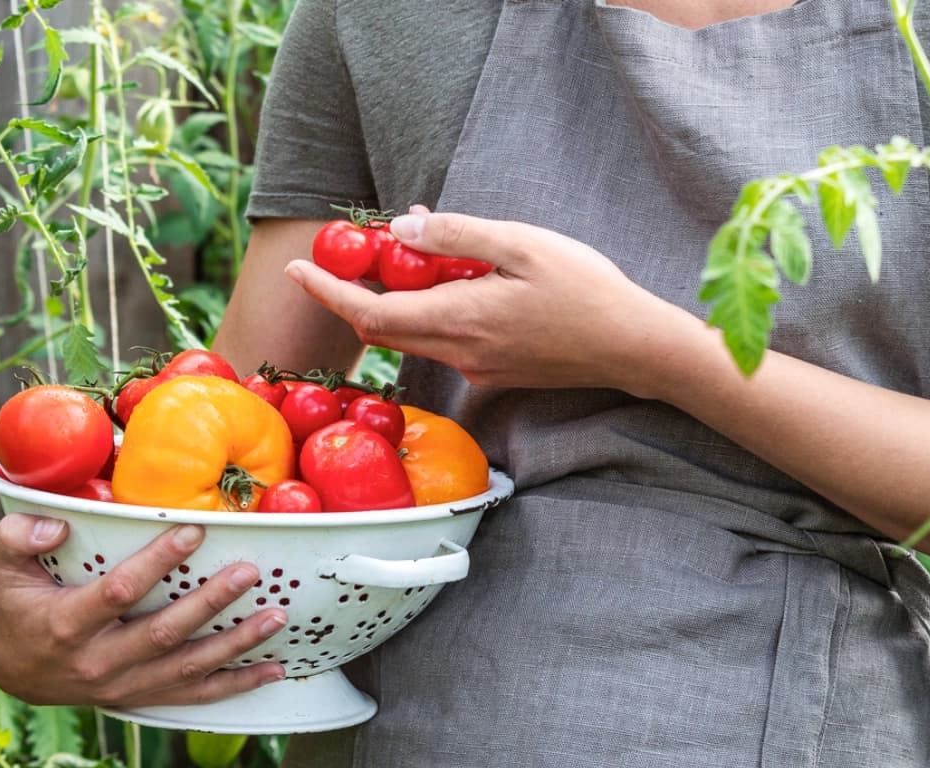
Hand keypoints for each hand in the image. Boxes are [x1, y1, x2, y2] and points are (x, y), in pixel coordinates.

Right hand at [0, 514, 286, 706]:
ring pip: (187, 667)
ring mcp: (125, 685)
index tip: (194, 531)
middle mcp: (98, 662)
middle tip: (249, 572)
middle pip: (163, 633)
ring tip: (276, 617)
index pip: (118, 592)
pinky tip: (275, 668)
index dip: (157, 562)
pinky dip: (238, 684)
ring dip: (237, 644)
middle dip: (211, 602)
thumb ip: (16, 537)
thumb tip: (56, 525)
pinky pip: (196, 696)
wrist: (14, 670)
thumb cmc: (13, 605)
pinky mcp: (144, 697)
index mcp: (66, 625)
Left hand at [284, 210, 697, 392]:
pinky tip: (455, 283)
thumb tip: (400, 232)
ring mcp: (477, 369)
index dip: (328, 293)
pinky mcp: (496, 373)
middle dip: (354, 294)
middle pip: (383, 329)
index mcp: (458, 319)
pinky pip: (445, 342)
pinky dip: (430, 313)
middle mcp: (458, 353)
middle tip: (345, 255)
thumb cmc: (585, 290)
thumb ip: (457, 237)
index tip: (297, 271)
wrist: (633, 348)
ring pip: (414, 335)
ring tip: (405, 256)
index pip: (371, 313)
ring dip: (396, 301)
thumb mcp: (520, 244)